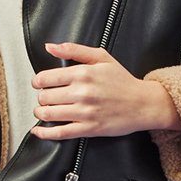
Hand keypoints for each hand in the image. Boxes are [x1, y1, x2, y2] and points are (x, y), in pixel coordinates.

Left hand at [30, 42, 180, 139]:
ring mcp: (84, 112)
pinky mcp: (88, 129)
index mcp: (83, 73)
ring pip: (48, 114)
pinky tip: (39, 131)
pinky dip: (44, 133)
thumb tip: (50, 47)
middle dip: (42, 97)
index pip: (45, 78)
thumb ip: (73, 50)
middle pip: (45, 97)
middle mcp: (82, 93)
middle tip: (45, 97)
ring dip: (40, 113)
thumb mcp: (101, 57)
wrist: (143, 104)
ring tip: (43, 111)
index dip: (37, 81)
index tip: (38, 83)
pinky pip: (60, 133)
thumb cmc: (122, 81)